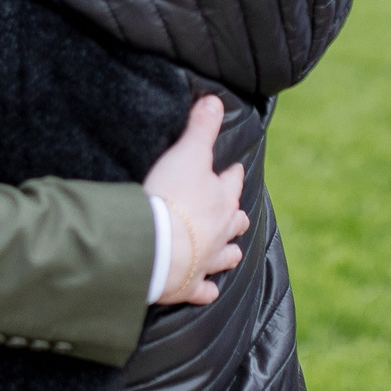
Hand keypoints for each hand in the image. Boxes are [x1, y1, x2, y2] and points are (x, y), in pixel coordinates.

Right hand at [142, 96, 249, 308]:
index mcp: (220, 199)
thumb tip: (215, 99)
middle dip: (236, 215)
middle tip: (235, 211)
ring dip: (229, 252)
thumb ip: (201, 127)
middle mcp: (220, 231)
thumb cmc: (171, 196)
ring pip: (226, 256)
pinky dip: (206, 290)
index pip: (231, 182)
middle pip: (235, 221)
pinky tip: (208, 291)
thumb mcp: (186, 153)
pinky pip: (203, 291)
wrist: (154, 245)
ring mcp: (206, 260)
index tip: (234, 170)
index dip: (232, 175)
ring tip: (231, 251)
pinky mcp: (189, 286)